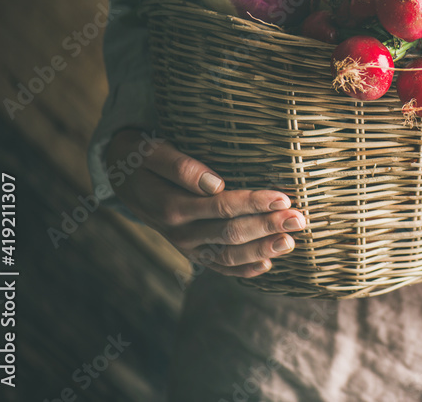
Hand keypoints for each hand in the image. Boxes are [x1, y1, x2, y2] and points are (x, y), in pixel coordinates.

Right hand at [107, 129, 304, 277]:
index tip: (283, 197)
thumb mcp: (150, 152)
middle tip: (299, 219)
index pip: (220, 207)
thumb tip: (215, 183)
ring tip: (291, 242)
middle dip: (267, 227)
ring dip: (261, 250)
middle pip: (230, 233)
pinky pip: (218, 266)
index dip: (253, 203)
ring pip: (228, 255)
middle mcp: (178, 232)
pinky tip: (268, 265)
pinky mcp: (191, 252)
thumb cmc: (142, 157)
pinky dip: (243, 269)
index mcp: (170, 207)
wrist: (121, 177)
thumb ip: (179, 166)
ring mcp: (185, 246)